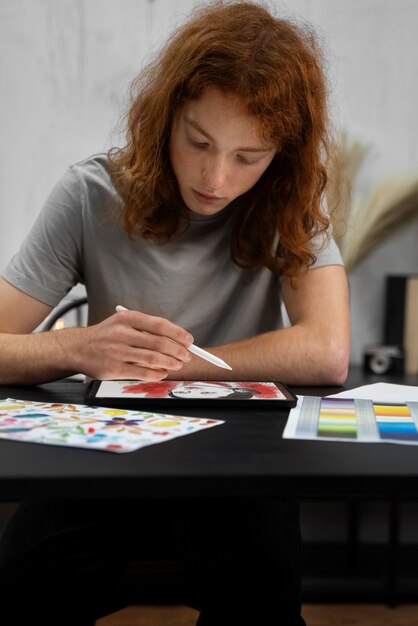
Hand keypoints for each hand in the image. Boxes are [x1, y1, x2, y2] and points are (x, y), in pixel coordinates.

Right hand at [68, 308, 192, 380]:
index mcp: (127, 318)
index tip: (189, 340)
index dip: (178, 333)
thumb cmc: (106, 336)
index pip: (159, 324)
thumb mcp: (122, 323)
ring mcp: (117, 351)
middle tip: (187, 356)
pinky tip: (162, 373)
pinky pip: (142, 373)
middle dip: (178, 351)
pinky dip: (156, 374)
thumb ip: (145, 329)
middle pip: (159, 342)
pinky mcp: (113, 369)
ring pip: (153, 358)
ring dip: (170, 363)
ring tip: (177, 365)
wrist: (77, 348)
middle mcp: (121, 333)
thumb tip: (176, 339)